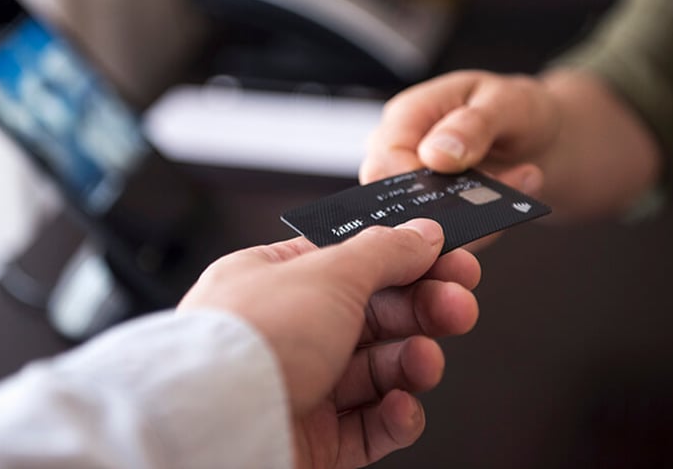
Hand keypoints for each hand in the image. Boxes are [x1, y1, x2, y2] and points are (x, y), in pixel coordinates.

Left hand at [178, 219, 479, 467]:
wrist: (214, 430)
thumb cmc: (250, 343)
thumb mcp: (328, 274)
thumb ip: (383, 252)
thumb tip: (422, 233)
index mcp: (277, 280)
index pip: (355, 262)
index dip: (407, 260)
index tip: (450, 261)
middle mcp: (287, 331)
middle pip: (374, 315)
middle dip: (423, 310)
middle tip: (457, 306)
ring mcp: (301, 385)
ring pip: (377, 370)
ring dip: (411, 363)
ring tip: (424, 362)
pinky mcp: (313, 439)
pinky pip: (369, 426)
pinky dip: (394, 417)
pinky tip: (401, 406)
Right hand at [360, 69, 659, 221]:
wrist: (544, 139)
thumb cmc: (518, 109)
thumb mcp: (507, 104)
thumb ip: (473, 126)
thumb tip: (436, 155)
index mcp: (406, 117)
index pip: (385, 162)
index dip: (413, 188)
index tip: (458, 195)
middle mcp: (400, 155)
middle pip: (392, 202)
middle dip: (443, 212)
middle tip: (498, 200)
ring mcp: (416, 190)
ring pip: (419, 228)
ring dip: (472, 223)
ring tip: (522, 185)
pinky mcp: (437, 218)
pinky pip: (447, 240)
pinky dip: (483, 230)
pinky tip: (519, 197)